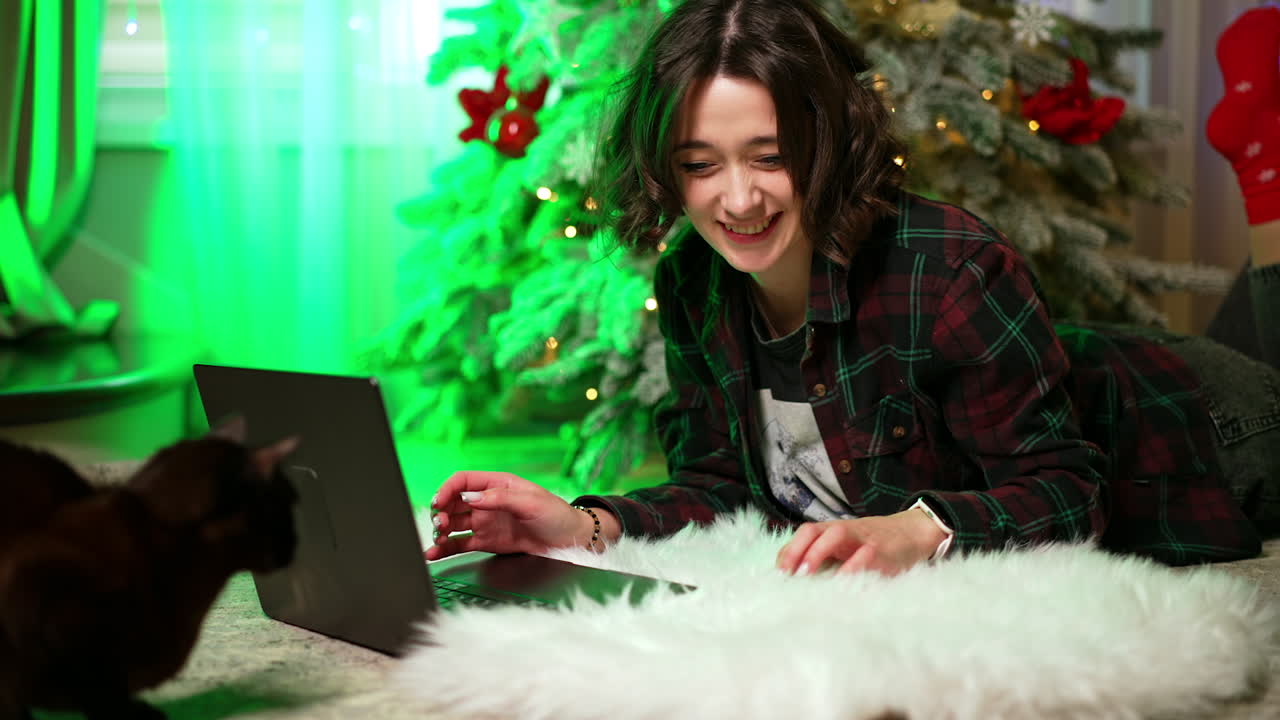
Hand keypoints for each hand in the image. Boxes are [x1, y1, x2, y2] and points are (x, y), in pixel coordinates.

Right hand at [424, 471, 590, 560]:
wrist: (570, 540)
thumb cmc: (556, 514)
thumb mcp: (531, 502)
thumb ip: (501, 498)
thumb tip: (471, 497)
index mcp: (497, 484)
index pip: (463, 481)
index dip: (447, 489)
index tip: (439, 502)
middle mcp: (488, 502)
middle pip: (454, 503)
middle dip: (441, 512)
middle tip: (439, 524)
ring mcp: (486, 522)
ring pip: (454, 524)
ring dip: (440, 530)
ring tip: (435, 540)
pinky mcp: (487, 542)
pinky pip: (461, 544)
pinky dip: (446, 548)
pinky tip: (434, 553)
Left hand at [775, 509, 944, 576]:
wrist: (914, 533)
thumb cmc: (873, 545)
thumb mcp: (848, 549)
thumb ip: (827, 560)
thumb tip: (798, 583)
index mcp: (833, 531)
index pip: (806, 533)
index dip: (789, 549)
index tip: (779, 573)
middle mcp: (845, 531)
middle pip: (815, 530)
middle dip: (798, 549)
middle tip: (789, 574)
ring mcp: (863, 539)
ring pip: (837, 535)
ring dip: (818, 552)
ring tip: (806, 574)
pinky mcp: (883, 552)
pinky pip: (866, 557)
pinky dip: (852, 569)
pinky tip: (841, 585)